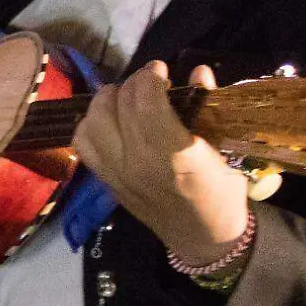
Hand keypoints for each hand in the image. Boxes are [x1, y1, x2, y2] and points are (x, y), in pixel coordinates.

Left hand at [73, 62, 250, 257]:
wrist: (202, 237)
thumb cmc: (220, 192)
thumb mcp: (222, 149)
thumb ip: (206, 108)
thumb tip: (198, 71)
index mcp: (174, 154)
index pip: (146, 102)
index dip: (148, 77)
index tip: (158, 69)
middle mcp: (139, 162)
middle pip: (119, 106)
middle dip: (131, 84)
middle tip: (145, 80)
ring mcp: (117, 173)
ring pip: (92, 122)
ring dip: (105, 101)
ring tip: (122, 96)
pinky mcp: (106, 182)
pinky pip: (83, 144)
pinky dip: (89, 125)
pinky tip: (107, 119)